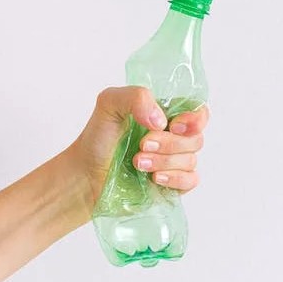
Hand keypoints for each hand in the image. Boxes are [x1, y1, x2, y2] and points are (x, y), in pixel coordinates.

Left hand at [69, 86, 208, 212]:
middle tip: (142, 145)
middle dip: (169, 143)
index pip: (197, 111)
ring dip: (164, 161)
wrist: (85, 174)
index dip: (194, 118)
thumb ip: (136, 97)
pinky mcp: (172, 184)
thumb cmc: (98, 137)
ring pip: (191, 160)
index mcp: (164, 113)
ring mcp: (173, 160)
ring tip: (138, 163)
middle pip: (195, 137)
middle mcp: (173, 136)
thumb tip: (162, 121)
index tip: (174, 125)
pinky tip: (154, 179)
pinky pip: (190, 181)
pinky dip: (174, 179)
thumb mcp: (109, 103)